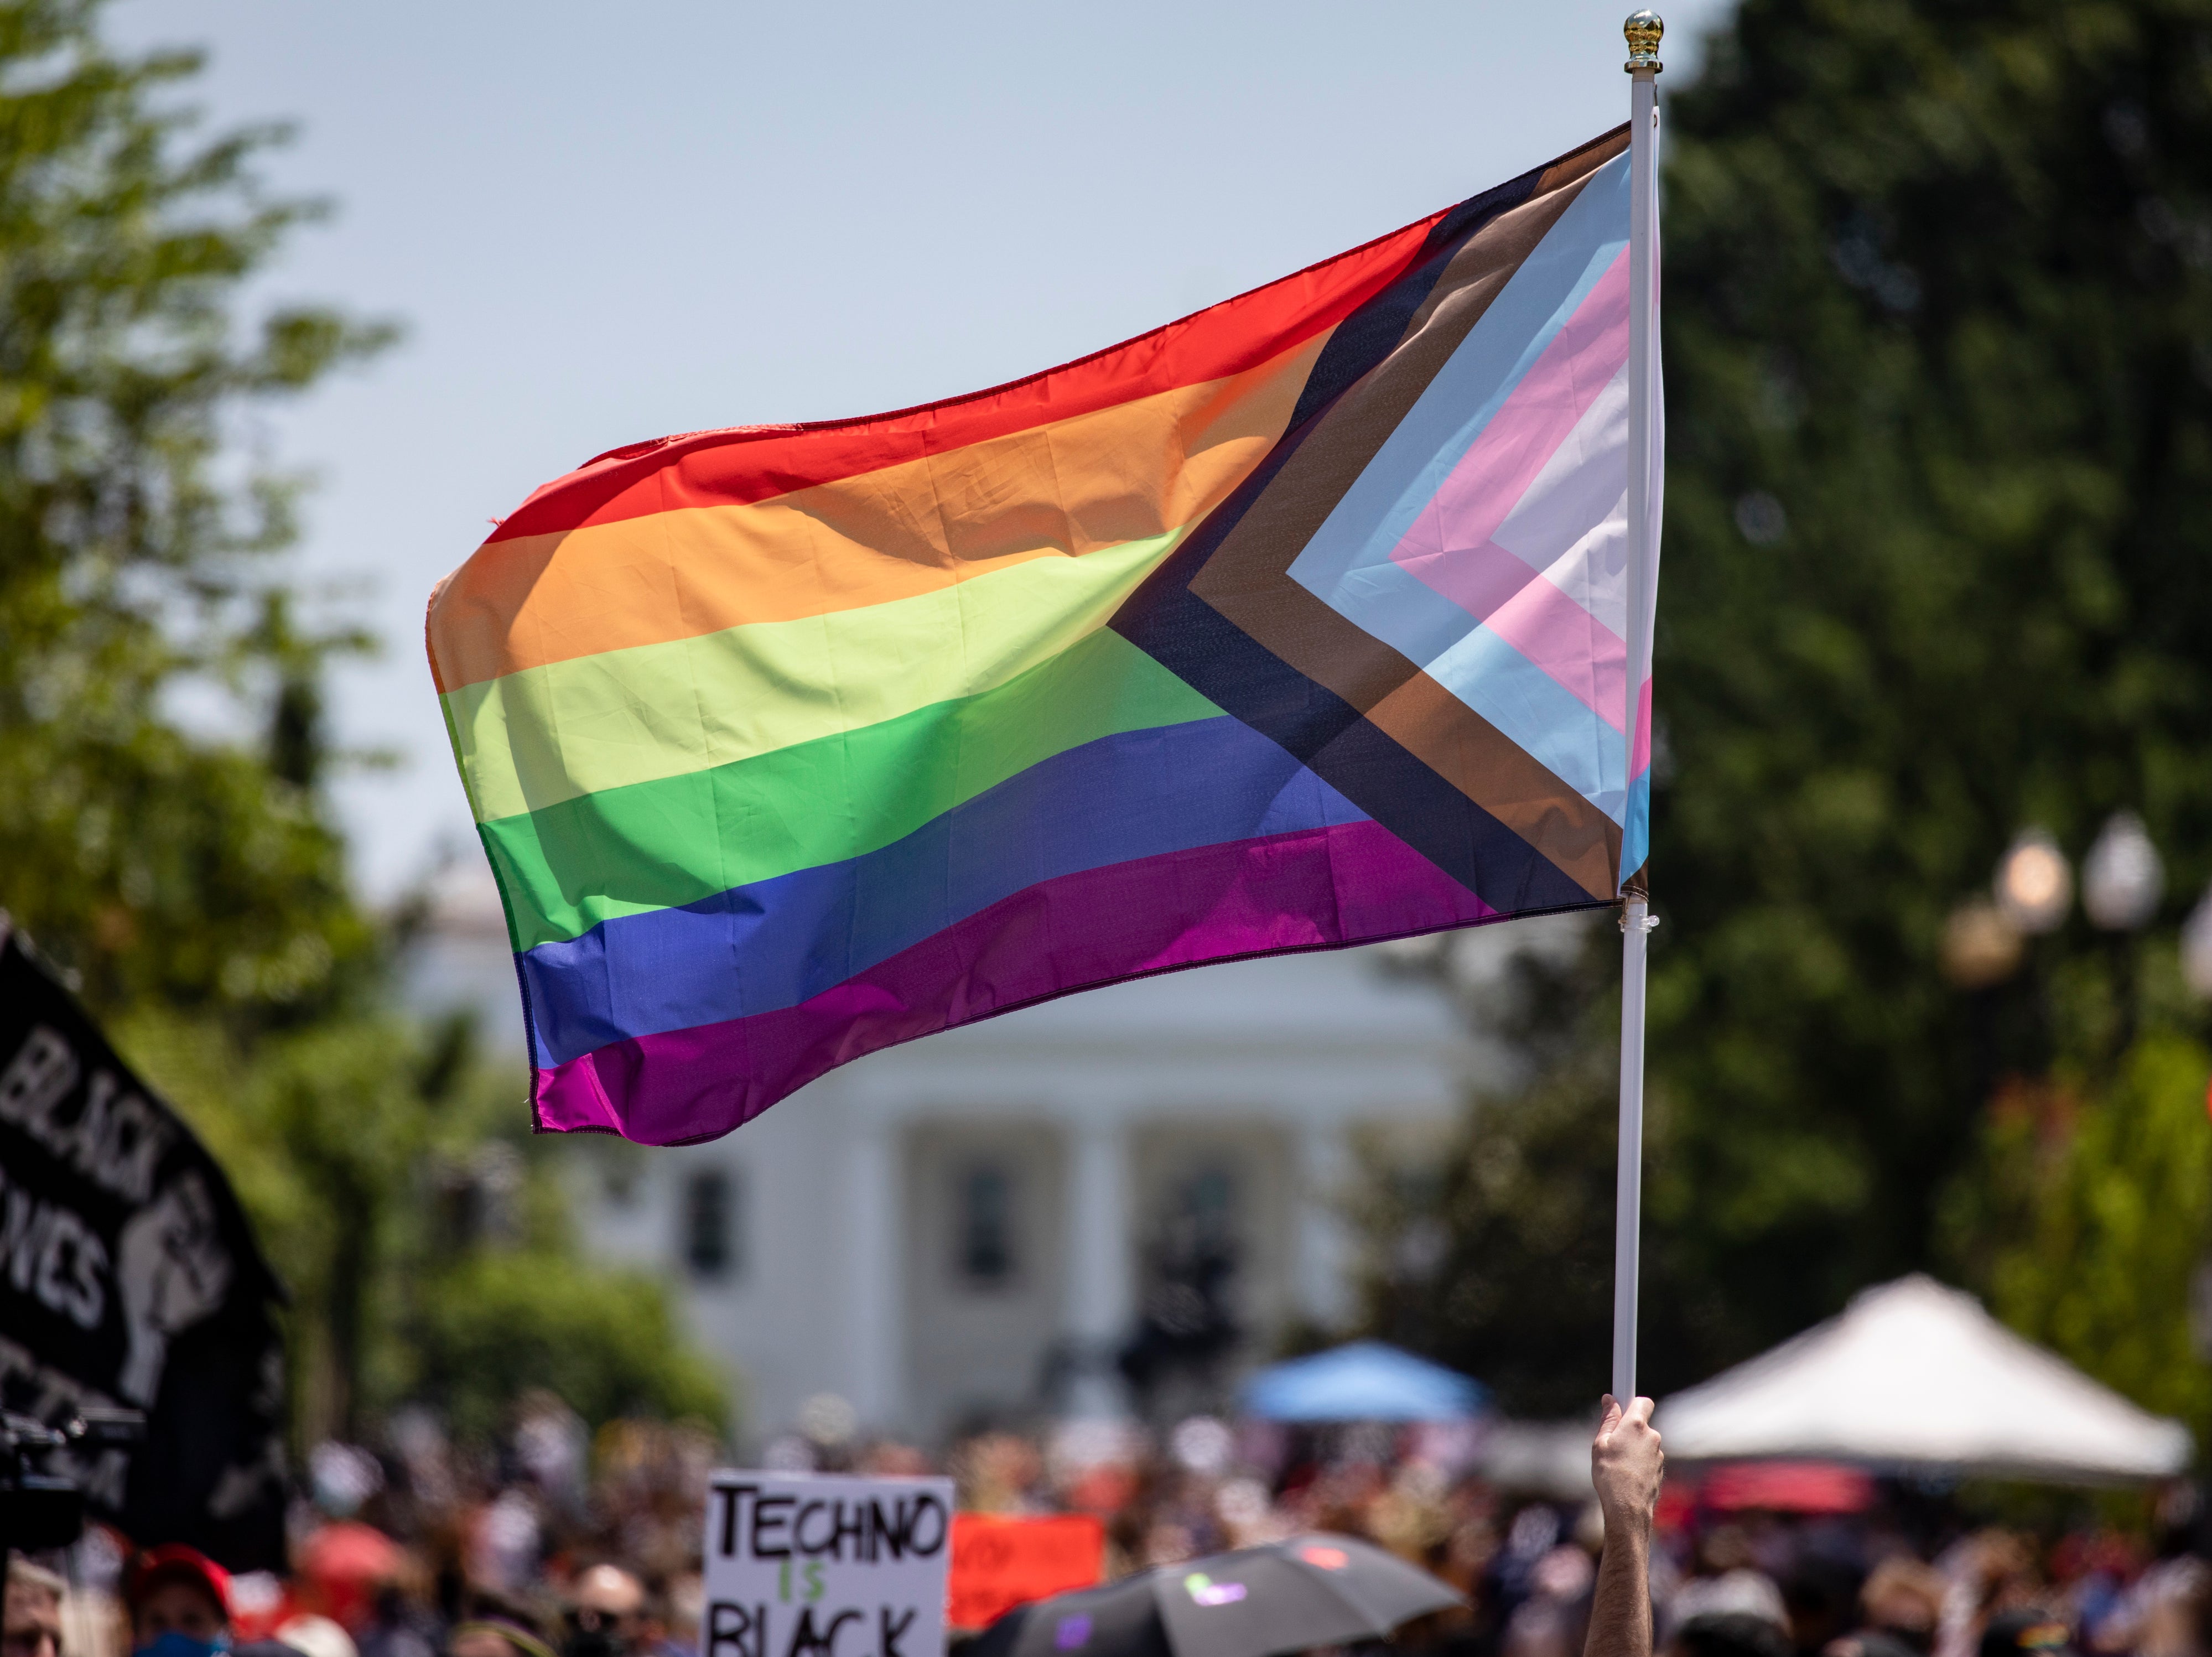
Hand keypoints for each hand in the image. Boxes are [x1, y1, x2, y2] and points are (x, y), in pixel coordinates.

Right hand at [1590, 1394, 1662, 1528]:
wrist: (1627, 1509)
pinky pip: (1647, 1459)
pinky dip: (1638, 1463)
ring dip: (1633, 1448)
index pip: (1642, 1401)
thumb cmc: (1610, 1475)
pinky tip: (1626, 1474)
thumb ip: (1607, 1420)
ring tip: (1617, 1463)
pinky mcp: (1659, 1471)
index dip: (1631, 1400)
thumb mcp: (1600, 1444)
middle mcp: (1652, 1437)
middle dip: (1628, 1430)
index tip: (1621, 1400)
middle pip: (1641, 1424)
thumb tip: (1610, 1400)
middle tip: (1611, 1442)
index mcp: (1636, 1426)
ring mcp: (1658, 1455)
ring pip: (1644, 1444)